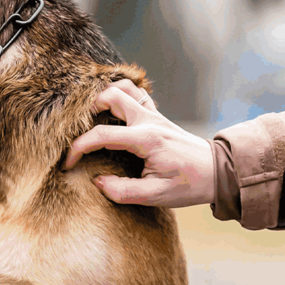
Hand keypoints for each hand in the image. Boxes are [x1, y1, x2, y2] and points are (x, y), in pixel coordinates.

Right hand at [64, 80, 214, 207]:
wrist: (216, 172)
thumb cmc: (188, 185)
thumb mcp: (155, 196)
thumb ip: (123, 191)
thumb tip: (98, 182)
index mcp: (146, 140)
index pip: (102, 135)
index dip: (78, 148)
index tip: (68, 163)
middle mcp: (149, 121)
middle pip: (112, 95)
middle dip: (90, 109)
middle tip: (81, 130)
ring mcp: (154, 115)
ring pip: (125, 88)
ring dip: (107, 96)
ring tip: (95, 117)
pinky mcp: (158, 116)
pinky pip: (137, 95)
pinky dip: (122, 97)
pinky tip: (115, 115)